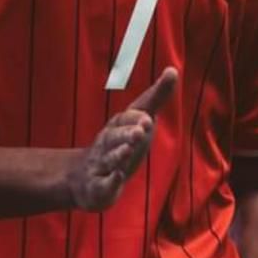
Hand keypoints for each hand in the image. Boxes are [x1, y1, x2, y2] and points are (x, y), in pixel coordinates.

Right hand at [67, 66, 176, 211]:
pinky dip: (110, 181)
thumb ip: (156, 97)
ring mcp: (102, 165)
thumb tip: (173, 70)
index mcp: (118, 126)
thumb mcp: (138, 119)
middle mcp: (108, 143)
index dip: (136, 119)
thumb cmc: (120, 143)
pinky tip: (117, 178)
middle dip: (127, 134)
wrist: (84, 178)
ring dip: (119, 154)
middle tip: (140, 131)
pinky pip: (104, 184)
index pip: (127, 119)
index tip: (148, 118)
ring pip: (110, 159)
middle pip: (116, 137)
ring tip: (128, 150)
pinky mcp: (99, 187)